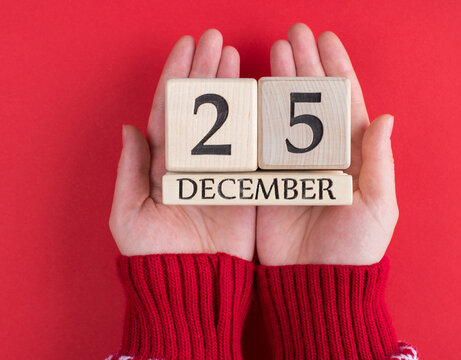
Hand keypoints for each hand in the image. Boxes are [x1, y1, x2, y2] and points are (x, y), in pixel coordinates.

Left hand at [109, 29, 255, 259]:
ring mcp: (219, 168)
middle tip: (215, 40)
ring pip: (226, 120)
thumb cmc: (155, 254)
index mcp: (162, 162)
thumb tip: (129, 127)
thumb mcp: (130, 214)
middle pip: (199, 107)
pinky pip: (250, 147)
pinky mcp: (243, 183)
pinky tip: (257, 94)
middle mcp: (191, 159)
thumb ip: (131, 170)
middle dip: (205, 71)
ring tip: (233, 58)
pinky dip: (254, 121)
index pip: (169, 109)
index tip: (186, 47)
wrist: (192, 282)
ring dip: (229, 87)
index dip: (177, 77)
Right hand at [256, 24, 397, 265]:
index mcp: (352, 155)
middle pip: (312, 99)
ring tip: (276, 51)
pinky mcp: (268, 178)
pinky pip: (261, 139)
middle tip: (295, 33)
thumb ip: (378, 162)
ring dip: (281, 81)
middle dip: (306, 64)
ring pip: (285, 112)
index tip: (326, 39)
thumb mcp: (377, 206)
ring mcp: (292, 163)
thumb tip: (385, 117)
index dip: (336, 69)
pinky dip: (257, 114)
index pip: (345, 102)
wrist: (315, 281)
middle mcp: (322, 153)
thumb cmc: (354, 248)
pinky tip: (254, 89)